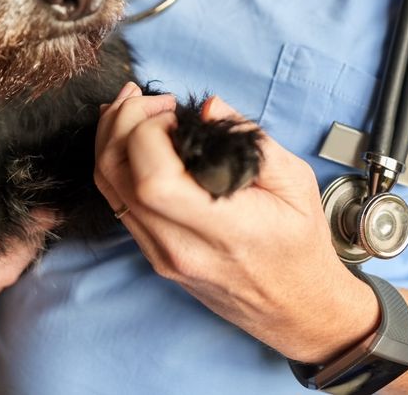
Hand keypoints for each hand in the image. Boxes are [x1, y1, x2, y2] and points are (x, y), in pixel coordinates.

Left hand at [93, 83, 380, 363]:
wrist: (295, 306)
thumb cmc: (300, 244)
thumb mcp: (296, 182)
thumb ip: (251, 140)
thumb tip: (207, 107)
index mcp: (224, 230)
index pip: (153, 180)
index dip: (149, 133)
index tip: (176, 114)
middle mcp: (182, 247)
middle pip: (116, 177)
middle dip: (122, 123)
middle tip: (152, 100)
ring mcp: (161, 255)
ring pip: (107, 187)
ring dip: (111, 137)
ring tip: (135, 106)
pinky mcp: (152, 255)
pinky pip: (117, 201)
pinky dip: (116, 161)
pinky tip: (131, 136)